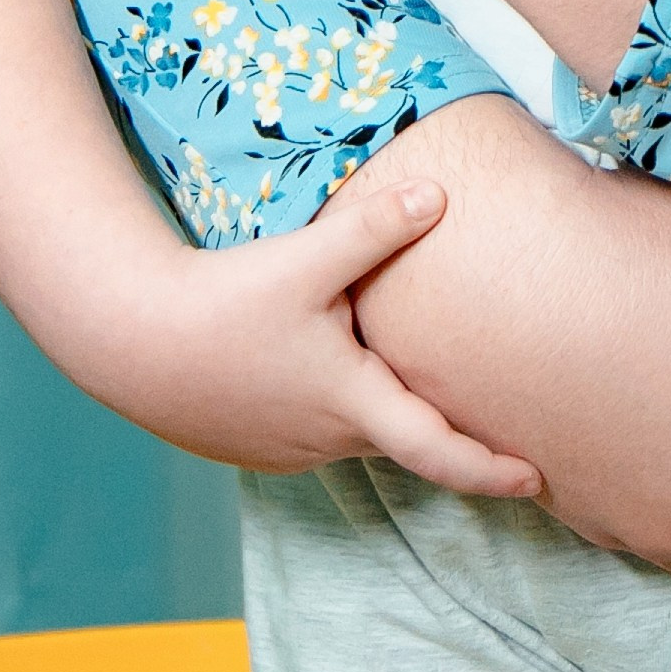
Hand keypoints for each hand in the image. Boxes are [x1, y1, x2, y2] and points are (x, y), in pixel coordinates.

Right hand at [95, 173, 540, 495]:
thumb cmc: (221, 304)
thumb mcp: (304, 260)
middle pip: (403, 434)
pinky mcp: (260, 442)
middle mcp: (325, 438)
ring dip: (390, 410)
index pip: (435, 448)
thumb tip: (439, 195)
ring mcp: (290, 448)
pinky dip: (348, 407)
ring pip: (361, 429)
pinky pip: (322, 427)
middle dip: (448, 428)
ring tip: (424, 381)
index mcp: (349, 401)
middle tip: (501, 419)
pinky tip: (343, 367)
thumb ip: (373, 228)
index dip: (490, 467)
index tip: (537, 476)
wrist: (133, 340)